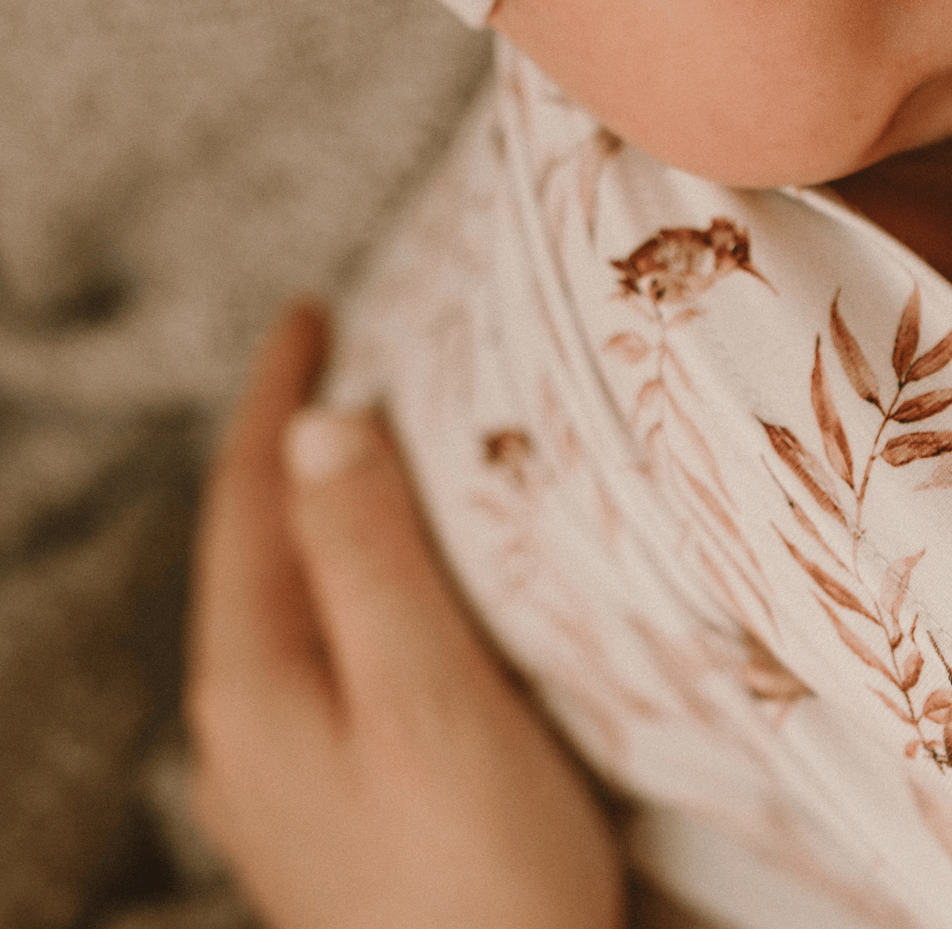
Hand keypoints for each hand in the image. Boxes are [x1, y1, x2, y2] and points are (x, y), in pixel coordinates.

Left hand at [188, 302, 623, 928]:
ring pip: (291, 602)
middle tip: (339, 356)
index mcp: (256, 684)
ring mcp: (284, 776)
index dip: (276, 398)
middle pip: (257, 549)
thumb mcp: (426, 698)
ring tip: (368, 452)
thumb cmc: (473, 874)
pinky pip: (324, 650)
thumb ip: (371, 560)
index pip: (250, 502)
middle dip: (291, 448)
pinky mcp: (333, 806)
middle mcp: (248, 727)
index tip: (307, 309)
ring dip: (322, 514)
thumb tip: (322, 420)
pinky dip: (351, 580)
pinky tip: (394, 588)